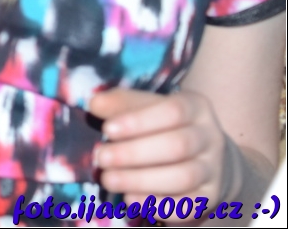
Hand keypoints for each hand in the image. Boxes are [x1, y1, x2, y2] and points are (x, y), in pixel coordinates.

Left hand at [90, 88, 235, 216]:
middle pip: (177, 146)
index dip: (138, 121)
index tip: (107, 130)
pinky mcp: (209, 197)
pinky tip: (130, 199)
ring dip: (141, 180)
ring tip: (109, 180)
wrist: (202, 156)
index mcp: (196, 107)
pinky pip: (188, 205)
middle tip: (101, 158)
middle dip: (134, 153)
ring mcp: (213, 170)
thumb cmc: (162, 125)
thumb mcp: (145, 107)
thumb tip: (95, 104)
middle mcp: (210, 137)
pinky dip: (157, 204)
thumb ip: (121, 103)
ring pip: (183, 177)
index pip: (173, 111)